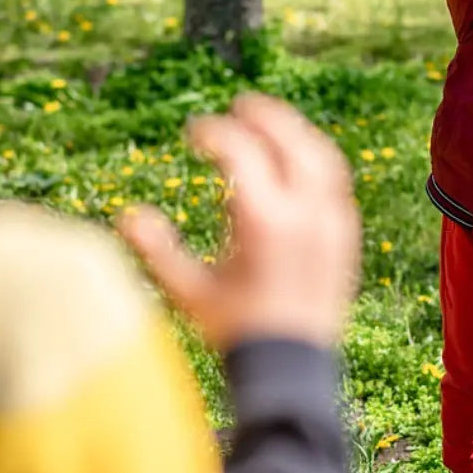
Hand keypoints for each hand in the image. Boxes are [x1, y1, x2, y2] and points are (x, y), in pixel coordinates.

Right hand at [118, 93, 360, 350]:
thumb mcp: (189, 292)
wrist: (294, 368)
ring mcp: (332, 222)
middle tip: (240, 105)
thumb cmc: (237, 331)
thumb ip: (157, 252)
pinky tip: (298, 160)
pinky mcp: (346, 234)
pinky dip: (315, 159)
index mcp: (264, 220)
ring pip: (320, 155)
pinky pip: (336, 181)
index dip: (213, 133)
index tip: (193, 133)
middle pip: (289, 140)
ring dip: (294, 131)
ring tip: (271, 123)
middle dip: (263, 115)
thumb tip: (126, 215)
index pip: (240, 151)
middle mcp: (305, 213)